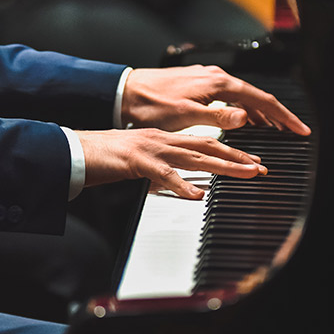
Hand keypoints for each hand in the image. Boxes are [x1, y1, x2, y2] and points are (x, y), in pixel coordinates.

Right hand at [77, 128, 266, 199]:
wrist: (73, 149)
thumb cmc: (102, 158)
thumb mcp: (139, 162)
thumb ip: (161, 170)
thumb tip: (179, 183)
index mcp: (163, 139)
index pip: (204, 142)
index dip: (231, 151)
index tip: (251, 161)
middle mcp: (161, 140)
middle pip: (208, 146)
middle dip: (238, 158)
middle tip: (261, 168)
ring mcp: (150, 148)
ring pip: (194, 156)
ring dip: (224, 166)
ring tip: (246, 174)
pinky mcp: (136, 161)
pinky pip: (164, 174)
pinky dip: (182, 184)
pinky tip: (198, 194)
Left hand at [121, 65, 311, 135]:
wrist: (127, 92)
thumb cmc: (151, 104)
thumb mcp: (187, 116)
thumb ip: (219, 116)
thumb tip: (246, 118)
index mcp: (219, 83)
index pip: (262, 100)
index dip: (283, 116)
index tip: (298, 129)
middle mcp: (217, 77)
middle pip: (257, 96)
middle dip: (278, 114)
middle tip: (294, 131)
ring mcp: (209, 79)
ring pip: (245, 96)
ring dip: (262, 112)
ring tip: (275, 128)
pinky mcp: (200, 84)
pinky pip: (232, 96)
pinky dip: (245, 108)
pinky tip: (246, 119)